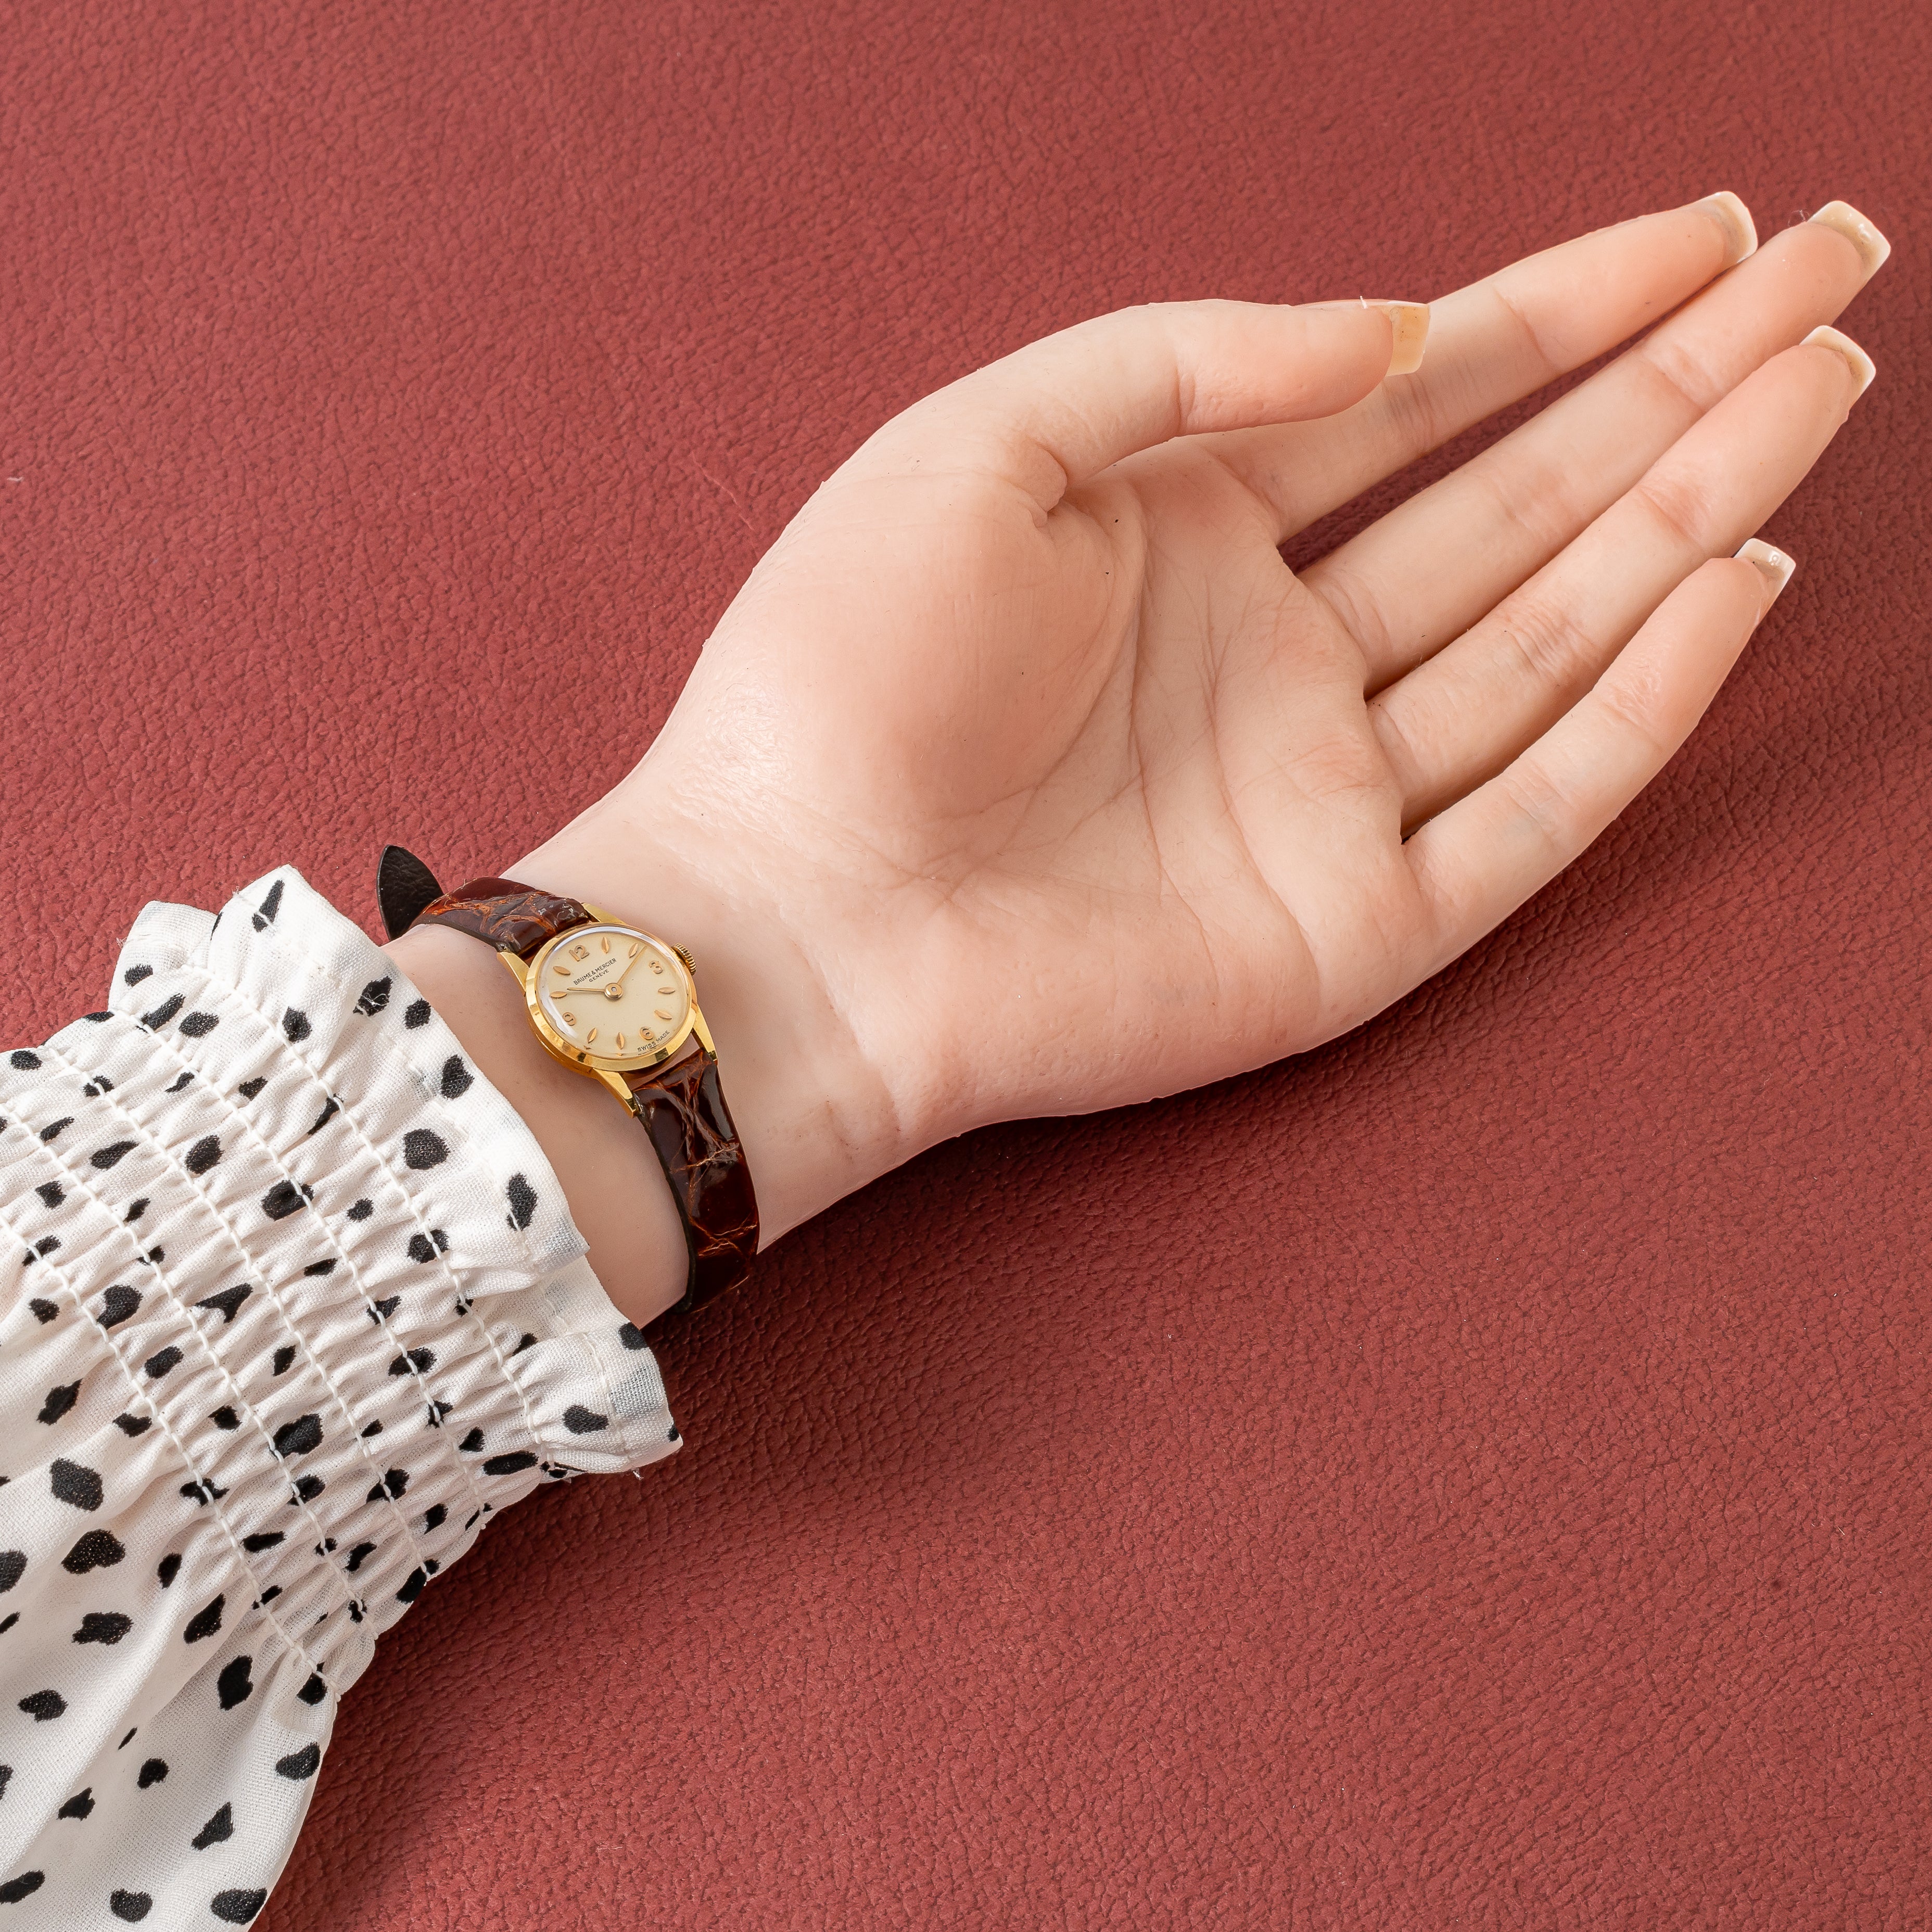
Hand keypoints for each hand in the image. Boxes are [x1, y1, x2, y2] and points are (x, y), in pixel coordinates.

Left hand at [425, 192, 1885, 1320]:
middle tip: (1836, 271)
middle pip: (1518, 497)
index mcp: (1186, 530)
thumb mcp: (986, 445)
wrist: (793, 917)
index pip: (1419, 399)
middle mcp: (1275, 654)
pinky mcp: (1349, 927)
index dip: (1567, 310)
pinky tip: (1732, 590)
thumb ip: (1188, 360)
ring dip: (1688, 508)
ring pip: (1551, 630)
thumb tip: (1393, 327)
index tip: (1707, 232)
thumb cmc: (841, 678)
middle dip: (1675, 384)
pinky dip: (1635, 709)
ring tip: (1818, 387)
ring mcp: (1324, 792)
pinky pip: (1529, 808)